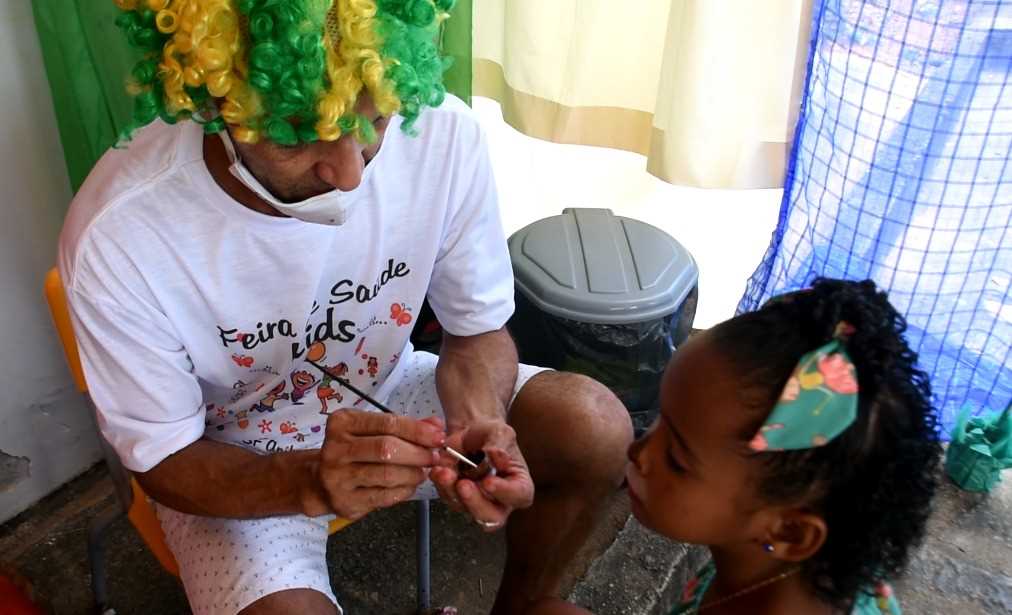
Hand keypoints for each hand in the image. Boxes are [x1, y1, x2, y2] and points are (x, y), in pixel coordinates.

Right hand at [311, 411, 445, 519]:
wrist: (320, 481)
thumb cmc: (354, 450)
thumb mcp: (372, 430)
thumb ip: (404, 426)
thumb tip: (436, 426)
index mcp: (343, 423)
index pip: (388, 423)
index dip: (418, 431)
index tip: (438, 437)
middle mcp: (336, 449)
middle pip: (387, 449)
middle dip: (418, 453)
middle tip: (434, 457)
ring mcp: (338, 477)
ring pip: (387, 475)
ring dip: (413, 474)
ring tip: (423, 472)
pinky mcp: (344, 502)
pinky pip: (383, 497)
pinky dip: (403, 491)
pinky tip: (409, 485)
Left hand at [430, 420, 534, 531]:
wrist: (470, 434)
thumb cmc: (491, 435)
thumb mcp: (500, 432)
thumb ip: (500, 444)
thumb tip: (498, 456)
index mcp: (519, 485)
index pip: (519, 496)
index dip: (504, 492)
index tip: (489, 481)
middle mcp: (499, 500)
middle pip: (491, 516)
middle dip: (475, 502)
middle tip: (464, 485)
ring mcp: (476, 502)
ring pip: (464, 509)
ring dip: (452, 491)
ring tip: (446, 472)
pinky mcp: (456, 498)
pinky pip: (447, 497)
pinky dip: (441, 484)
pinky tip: (439, 470)